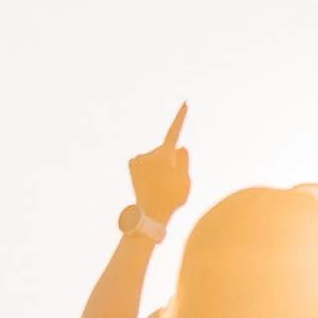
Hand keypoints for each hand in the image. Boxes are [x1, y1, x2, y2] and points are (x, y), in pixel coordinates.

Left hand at [128, 104, 190, 224]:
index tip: (184, 103)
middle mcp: (149, 153)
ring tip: (160, 183)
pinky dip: (149, 166)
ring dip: (160, 165)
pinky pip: (145, 160)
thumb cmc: (171, 198)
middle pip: (166, 149)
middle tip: (171, 181)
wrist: (149, 213)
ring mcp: (138, 158)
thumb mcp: (185, 181)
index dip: (180, 117)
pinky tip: (150, 180)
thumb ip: (184, 161)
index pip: (174, 131)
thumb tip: (180, 147)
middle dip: (171, 159)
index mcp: (164, 155)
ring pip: (155, 156)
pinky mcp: (131, 164)